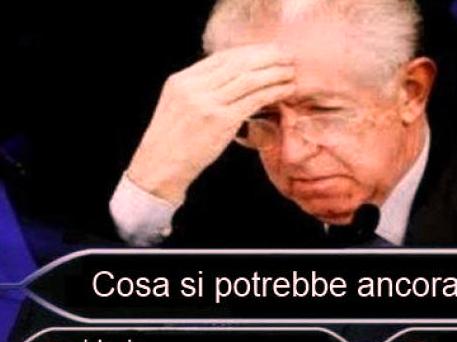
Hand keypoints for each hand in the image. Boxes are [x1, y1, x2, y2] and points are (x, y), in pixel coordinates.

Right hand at [126, 44, 295, 204]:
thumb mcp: (178, 106)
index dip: (249, 52)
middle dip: (266, 56)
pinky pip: (253, 100)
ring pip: (249, 78)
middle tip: (287, 55)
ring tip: (291, 71)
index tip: (268, 52)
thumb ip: (200, 90)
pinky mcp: (220, 121)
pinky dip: (273, 92)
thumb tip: (232, 80)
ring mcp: (207, 103)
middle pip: (238, 63)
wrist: (158, 168)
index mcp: (182, 80)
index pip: (222, 57)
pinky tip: (285, 90)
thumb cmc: (173, 143)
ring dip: (274, 72)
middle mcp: (194, 87)